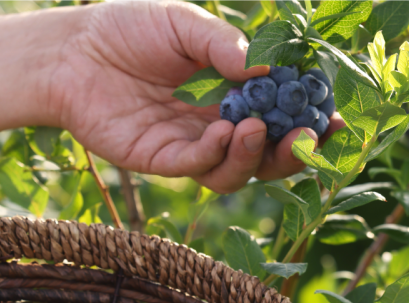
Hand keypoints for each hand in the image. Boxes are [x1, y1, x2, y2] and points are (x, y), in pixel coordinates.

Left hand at [49, 0, 343, 192]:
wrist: (72, 50)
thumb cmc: (128, 29)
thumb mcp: (184, 25)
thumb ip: (224, 45)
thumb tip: (271, 66)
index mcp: (228, 95)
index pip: (278, 117)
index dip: (308, 121)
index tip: (336, 117)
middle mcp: (212, 126)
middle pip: (264, 156)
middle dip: (294, 151)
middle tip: (312, 136)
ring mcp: (186, 147)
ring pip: (233, 171)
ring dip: (254, 156)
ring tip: (261, 128)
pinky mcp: (156, 160)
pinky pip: (194, 167)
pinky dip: (213, 154)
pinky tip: (223, 131)